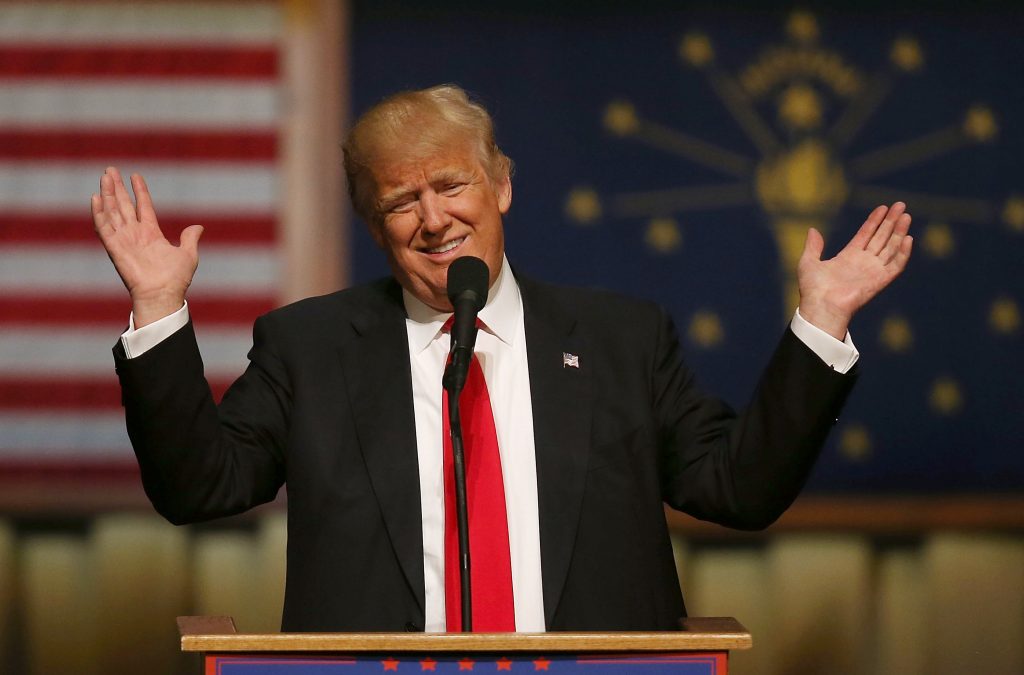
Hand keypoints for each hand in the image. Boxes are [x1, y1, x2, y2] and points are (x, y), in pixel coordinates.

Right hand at [91, 167, 203, 327]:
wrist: (162, 295)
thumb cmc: (175, 279)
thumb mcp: (188, 255)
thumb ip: (190, 239)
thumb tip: (198, 227)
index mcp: (151, 234)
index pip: (143, 206)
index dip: (139, 191)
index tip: (135, 175)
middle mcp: (135, 234)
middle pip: (124, 205)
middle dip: (117, 187)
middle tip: (110, 169)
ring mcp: (124, 240)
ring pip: (113, 211)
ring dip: (108, 194)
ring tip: (105, 176)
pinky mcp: (115, 247)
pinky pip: (104, 227)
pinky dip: (99, 213)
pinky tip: (95, 198)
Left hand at [797, 202, 912, 339]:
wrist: (821, 307)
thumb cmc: (813, 289)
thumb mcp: (809, 262)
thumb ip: (813, 246)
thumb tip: (812, 230)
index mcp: (848, 257)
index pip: (866, 234)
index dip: (875, 221)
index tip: (883, 207)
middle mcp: (863, 263)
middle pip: (881, 237)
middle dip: (891, 221)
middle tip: (900, 205)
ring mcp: (873, 271)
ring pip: (891, 247)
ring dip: (899, 232)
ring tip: (905, 215)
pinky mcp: (880, 281)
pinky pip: (895, 265)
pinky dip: (903, 253)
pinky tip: (908, 238)